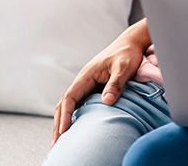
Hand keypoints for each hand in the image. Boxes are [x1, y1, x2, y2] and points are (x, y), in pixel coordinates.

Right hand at [51, 20, 149, 145]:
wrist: (131, 43)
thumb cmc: (127, 54)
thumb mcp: (124, 68)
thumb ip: (115, 84)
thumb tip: (107, 102)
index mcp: (86, 75)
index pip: (70, 98)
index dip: (66, 115)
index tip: (64, 131)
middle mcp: (83, 81)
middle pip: (64, 104)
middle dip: (59, 124)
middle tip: (56, 143)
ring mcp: (87, 84)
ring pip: (70, 105)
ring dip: (64, 121)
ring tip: (61, 141)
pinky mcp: (93, 87)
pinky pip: (79, 104)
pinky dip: (73, 116)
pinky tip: (75, 128)